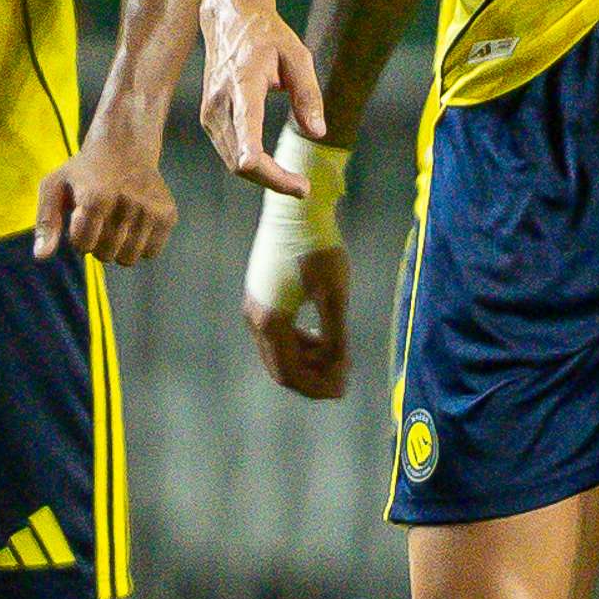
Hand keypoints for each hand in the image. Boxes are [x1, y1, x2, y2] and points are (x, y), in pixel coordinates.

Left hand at [36, 136, 175, 265]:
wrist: (125, 146)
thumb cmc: (84, 169)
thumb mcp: (54, 186)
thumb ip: (46, 222)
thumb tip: (41, 256)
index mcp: (97, 199)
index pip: (84, 246)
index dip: (78, 237)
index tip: (80, 218)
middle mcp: (127, 205)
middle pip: (106, 255)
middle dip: (97, 244)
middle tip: (99, 222)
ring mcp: (151, 211)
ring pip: (129, 258)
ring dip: (118, 249)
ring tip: (116, 226)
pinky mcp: (168, 215)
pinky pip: (151, 252)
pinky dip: (140, 246)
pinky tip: (134, 227)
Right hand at [200, 0, 327, 194]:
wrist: (230, 20)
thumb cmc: (268, 37)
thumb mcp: (298, 56)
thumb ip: (308, 94)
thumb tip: (318, 133)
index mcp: (242, 83)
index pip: (245, 127)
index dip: (255, 156)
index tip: (270, 175)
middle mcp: (219, 103)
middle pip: (240, 157)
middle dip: (272, 179)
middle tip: (304, 189)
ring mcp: (209, 114)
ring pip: (232, 161)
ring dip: (262, 177)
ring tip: (295, 183)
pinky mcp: (208, 119)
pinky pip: (228, 152)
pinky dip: (250, 165)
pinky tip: (273, 169)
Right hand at [245, 194, 355, 398]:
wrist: (296, 209)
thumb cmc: (318, 248)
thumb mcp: (334, 294)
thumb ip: (335, 335)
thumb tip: (338, 367)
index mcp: (270, 322)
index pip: (289, 374)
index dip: (317, 387)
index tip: (344, 390)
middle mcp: (255, 318)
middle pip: (281, 366)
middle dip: (313, 377)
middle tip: (344, 379)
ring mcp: (255, 306)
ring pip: (279, 350)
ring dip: (308, 359)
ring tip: (339, 358)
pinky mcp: (261, 294)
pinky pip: (278, 332)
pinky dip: (300, 341)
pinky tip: (323, 337)